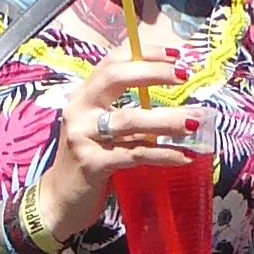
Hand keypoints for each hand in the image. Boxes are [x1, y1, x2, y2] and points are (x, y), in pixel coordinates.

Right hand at [33, 54, 199, 239]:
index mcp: (82, 96)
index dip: (142, 53)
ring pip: (131, 120)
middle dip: (153, 73)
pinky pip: (135, 154)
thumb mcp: (98, 127)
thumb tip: (166, 93)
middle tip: (184, 76)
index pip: (111, 61)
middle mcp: (79, 110)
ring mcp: (83, 137)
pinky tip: (184, 156)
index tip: (174, 54)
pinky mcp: (93, 164)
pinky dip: (163, 154)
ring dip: (167, 119)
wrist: (58, 200)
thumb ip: (121, 109)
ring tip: (195, 121)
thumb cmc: (87, 159)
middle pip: (116, 78)